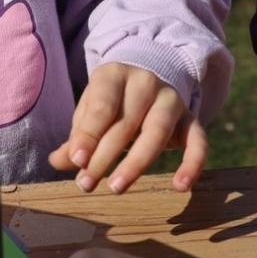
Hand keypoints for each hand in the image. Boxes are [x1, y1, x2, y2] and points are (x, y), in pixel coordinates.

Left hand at [48, 63, 206, 194]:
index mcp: (115, 76)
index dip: (89, 134)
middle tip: (86, 184)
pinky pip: (198, 141)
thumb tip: (58, 162)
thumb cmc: (113, 98)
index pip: (102, 106)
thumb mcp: (92, 108)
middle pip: (126, 122)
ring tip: (117, 187)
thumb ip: (78, 135)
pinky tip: (180, 187)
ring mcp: (171, 100)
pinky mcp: (191, 119)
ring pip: (157, 131)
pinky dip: (193, 164)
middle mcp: (146, 83)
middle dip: (104, 156)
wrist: (152, 71)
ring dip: (136, 162)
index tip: (77, 160)